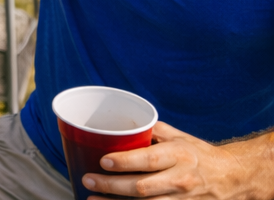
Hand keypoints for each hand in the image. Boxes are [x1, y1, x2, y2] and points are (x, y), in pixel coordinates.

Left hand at [83, 121, 273, 199]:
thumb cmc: (198, 153)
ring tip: (92, 198)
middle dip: (111, 185)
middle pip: (142, 187)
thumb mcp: (178, 136)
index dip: (124, 162)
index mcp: (179, 155)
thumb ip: (150, 131)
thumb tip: (119, 126)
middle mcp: (181, 179)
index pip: (148, 160)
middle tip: (88, 179)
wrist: (231, 177)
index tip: (102, 161)